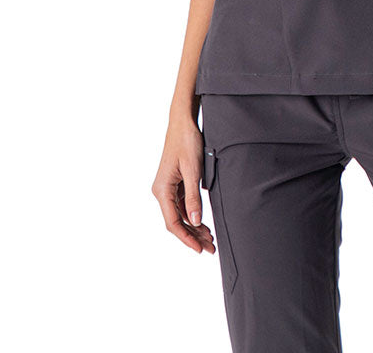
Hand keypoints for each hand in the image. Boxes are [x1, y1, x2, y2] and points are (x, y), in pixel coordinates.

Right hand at [152, 119, 216, 253]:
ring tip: (210, 239)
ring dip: (194, 227)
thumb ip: (193, 197)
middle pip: (176, 221)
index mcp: (162, 189)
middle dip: (193, 236)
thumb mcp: (193, 170)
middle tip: (210, 248)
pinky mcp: (174, 183)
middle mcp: (161, 191)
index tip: (199, 249)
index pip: (173, 222)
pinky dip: (193, 215)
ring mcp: (167, 188)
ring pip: (180, 215)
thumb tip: (195, 221)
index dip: (186, 238)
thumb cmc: (187, 141)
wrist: (183, 122)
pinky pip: (182, 205)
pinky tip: (203, 223)